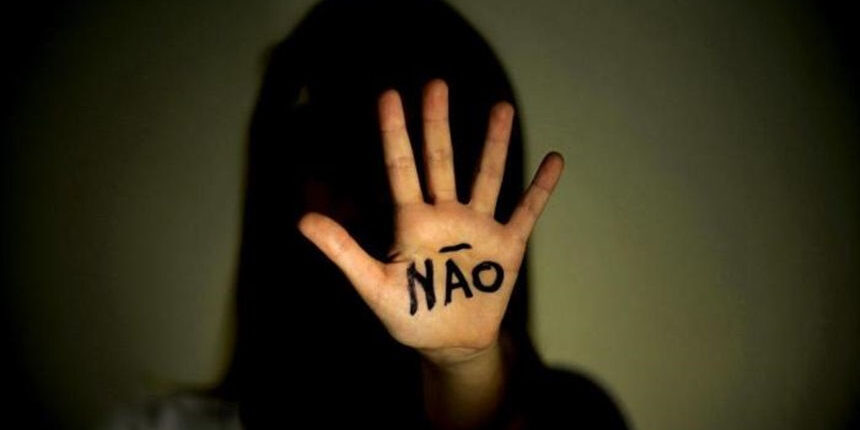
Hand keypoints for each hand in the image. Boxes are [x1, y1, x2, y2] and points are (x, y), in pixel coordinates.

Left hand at [298, 79, 562, 362]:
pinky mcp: (506, 246)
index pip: (400, 168)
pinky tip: (555, 161)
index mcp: (411, 222)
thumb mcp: (373, 285)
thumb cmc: (409, 316)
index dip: (394, 133)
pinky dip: (540, 188)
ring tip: (502, 107)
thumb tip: (302, 219)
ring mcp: (477, 227)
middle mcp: (445, 215)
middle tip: (435, 85)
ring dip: (494, 144)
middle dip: (437, 124)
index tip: (389, 95)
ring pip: (486, 176)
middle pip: (440, 160)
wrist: (450, 344)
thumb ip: (343, 250)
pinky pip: (526, 211)